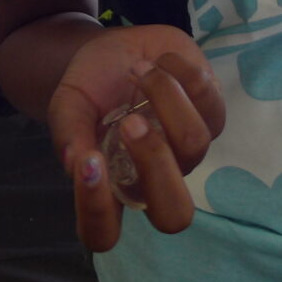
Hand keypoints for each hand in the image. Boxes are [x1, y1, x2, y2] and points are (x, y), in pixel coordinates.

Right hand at [48, 25, 224, 250]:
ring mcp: (187, 149)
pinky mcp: (212, 113)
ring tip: (138, 69)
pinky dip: (181, 72)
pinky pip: (210, 100)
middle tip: (130, 122)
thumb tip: (75, 163)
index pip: (103, 233)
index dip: (96, 211)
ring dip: (166, 98)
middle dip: (155, 165)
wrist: (120, 48)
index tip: (89, 160)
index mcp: (112, 187)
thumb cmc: (92, 85)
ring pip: (195, 143)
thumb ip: (69, 132)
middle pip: (174, 214)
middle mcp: (154, 178)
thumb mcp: (69, 102)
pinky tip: (159, 60)